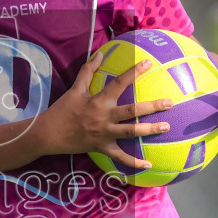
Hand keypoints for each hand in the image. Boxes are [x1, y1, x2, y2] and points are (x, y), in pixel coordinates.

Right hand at [36, 52, 173, 170]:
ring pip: (130, 132)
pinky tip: (149, 164)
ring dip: (149, 130)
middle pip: (132, 111)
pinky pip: (120, 157)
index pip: (119, 83)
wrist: (48, 134)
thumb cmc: (62, 110)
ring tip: (166, 126)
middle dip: (152, 106)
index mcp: (98, 101)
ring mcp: (104, 134)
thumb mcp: (75, 89)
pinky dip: (134, 162)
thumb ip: (88, 70)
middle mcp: (104, 117)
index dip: (134, 72)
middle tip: (169, 103)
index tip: (149, 63)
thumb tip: (100, 54)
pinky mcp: (102, 148)